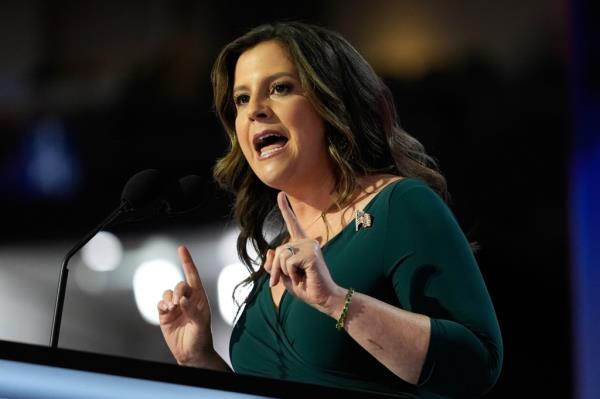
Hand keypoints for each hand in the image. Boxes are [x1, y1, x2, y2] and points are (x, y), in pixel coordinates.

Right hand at [158, 245, 213, 366]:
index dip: (187, 261)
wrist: (191, 353)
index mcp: (199, 297)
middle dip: (178, 290)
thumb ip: (192, 310)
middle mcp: (187, 299)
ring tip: (172, 309)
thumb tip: (182, 299)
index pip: (192, 275)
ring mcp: (175, 307)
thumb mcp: (201, 324)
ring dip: (169, 298)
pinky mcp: (165, 315)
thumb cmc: (201, 337)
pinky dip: (161, 304)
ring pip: (168, 293)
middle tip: (179, 303)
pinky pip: (160, 303)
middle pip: (179, 284)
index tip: (181, 248)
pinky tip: (166, 311)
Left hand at [265, 192, 345, 314]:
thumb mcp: (284, 276)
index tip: (280, 194)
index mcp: (301, 244)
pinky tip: (304, 276)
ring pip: (282, 256)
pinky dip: (291, 273)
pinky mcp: (311, 253)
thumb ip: (274, 265)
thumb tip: (268, 251)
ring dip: (284, 272)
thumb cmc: (305, 287)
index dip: (285, 209)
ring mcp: (310, 246)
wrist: (322, 298)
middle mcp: (306, 241)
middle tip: (285, 280)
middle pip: (278, 250)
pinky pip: (289, 262)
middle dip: (276, 269)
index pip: (292, 224)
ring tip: (299, 277)